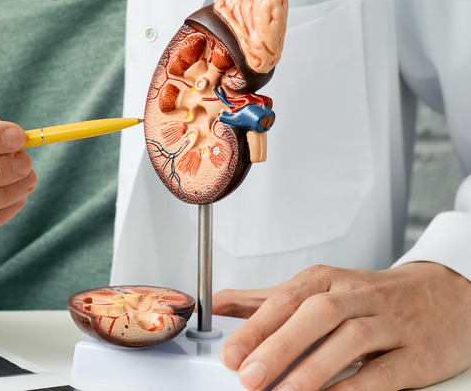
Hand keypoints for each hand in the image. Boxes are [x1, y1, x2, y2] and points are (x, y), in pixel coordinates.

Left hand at [212, 262, 470, 389]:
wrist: (446, 295)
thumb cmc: (370, 297)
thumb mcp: (318, 289)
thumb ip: (266, 300)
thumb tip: (217, 307)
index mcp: (327, 281)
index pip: (285, 299)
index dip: (255, 326)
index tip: (229, 353)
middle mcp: (357, 296)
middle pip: (316, 314)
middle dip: (278, 345)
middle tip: (249, 376)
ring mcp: (389, 323)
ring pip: (350, 339)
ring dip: (314, 368)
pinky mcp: (416, 353)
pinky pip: (383, 371)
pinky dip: (354, 387)